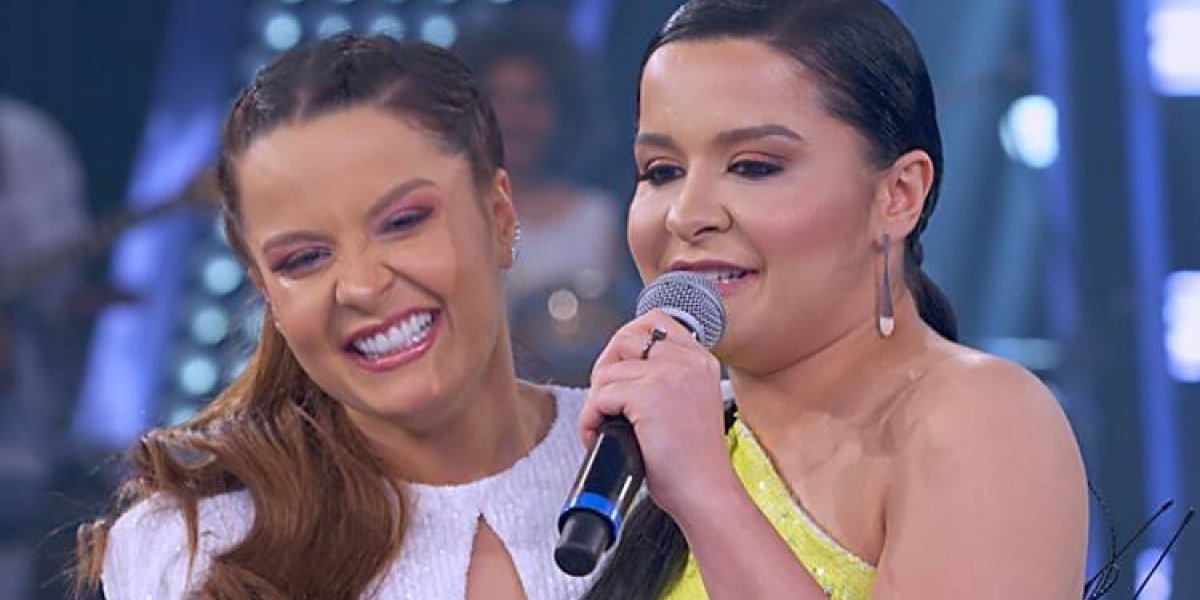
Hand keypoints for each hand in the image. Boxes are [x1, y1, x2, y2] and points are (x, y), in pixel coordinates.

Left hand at [579, 310, 735, 519]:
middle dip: (605, 370)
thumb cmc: (691, 460)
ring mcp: (669, 375)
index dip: (626, 343)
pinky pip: (599, 397)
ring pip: (607, 372)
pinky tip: (601, 437)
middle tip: (607, 404)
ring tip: (605, 426)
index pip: (653, 321)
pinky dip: (591, 420)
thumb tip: (618, 364)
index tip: (619, 372)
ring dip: (596, 402)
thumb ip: (665, 376)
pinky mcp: (649, 395)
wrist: (704, 492)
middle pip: (624, 339)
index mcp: (699, 360)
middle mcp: (688, 361)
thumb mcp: (688, 402)